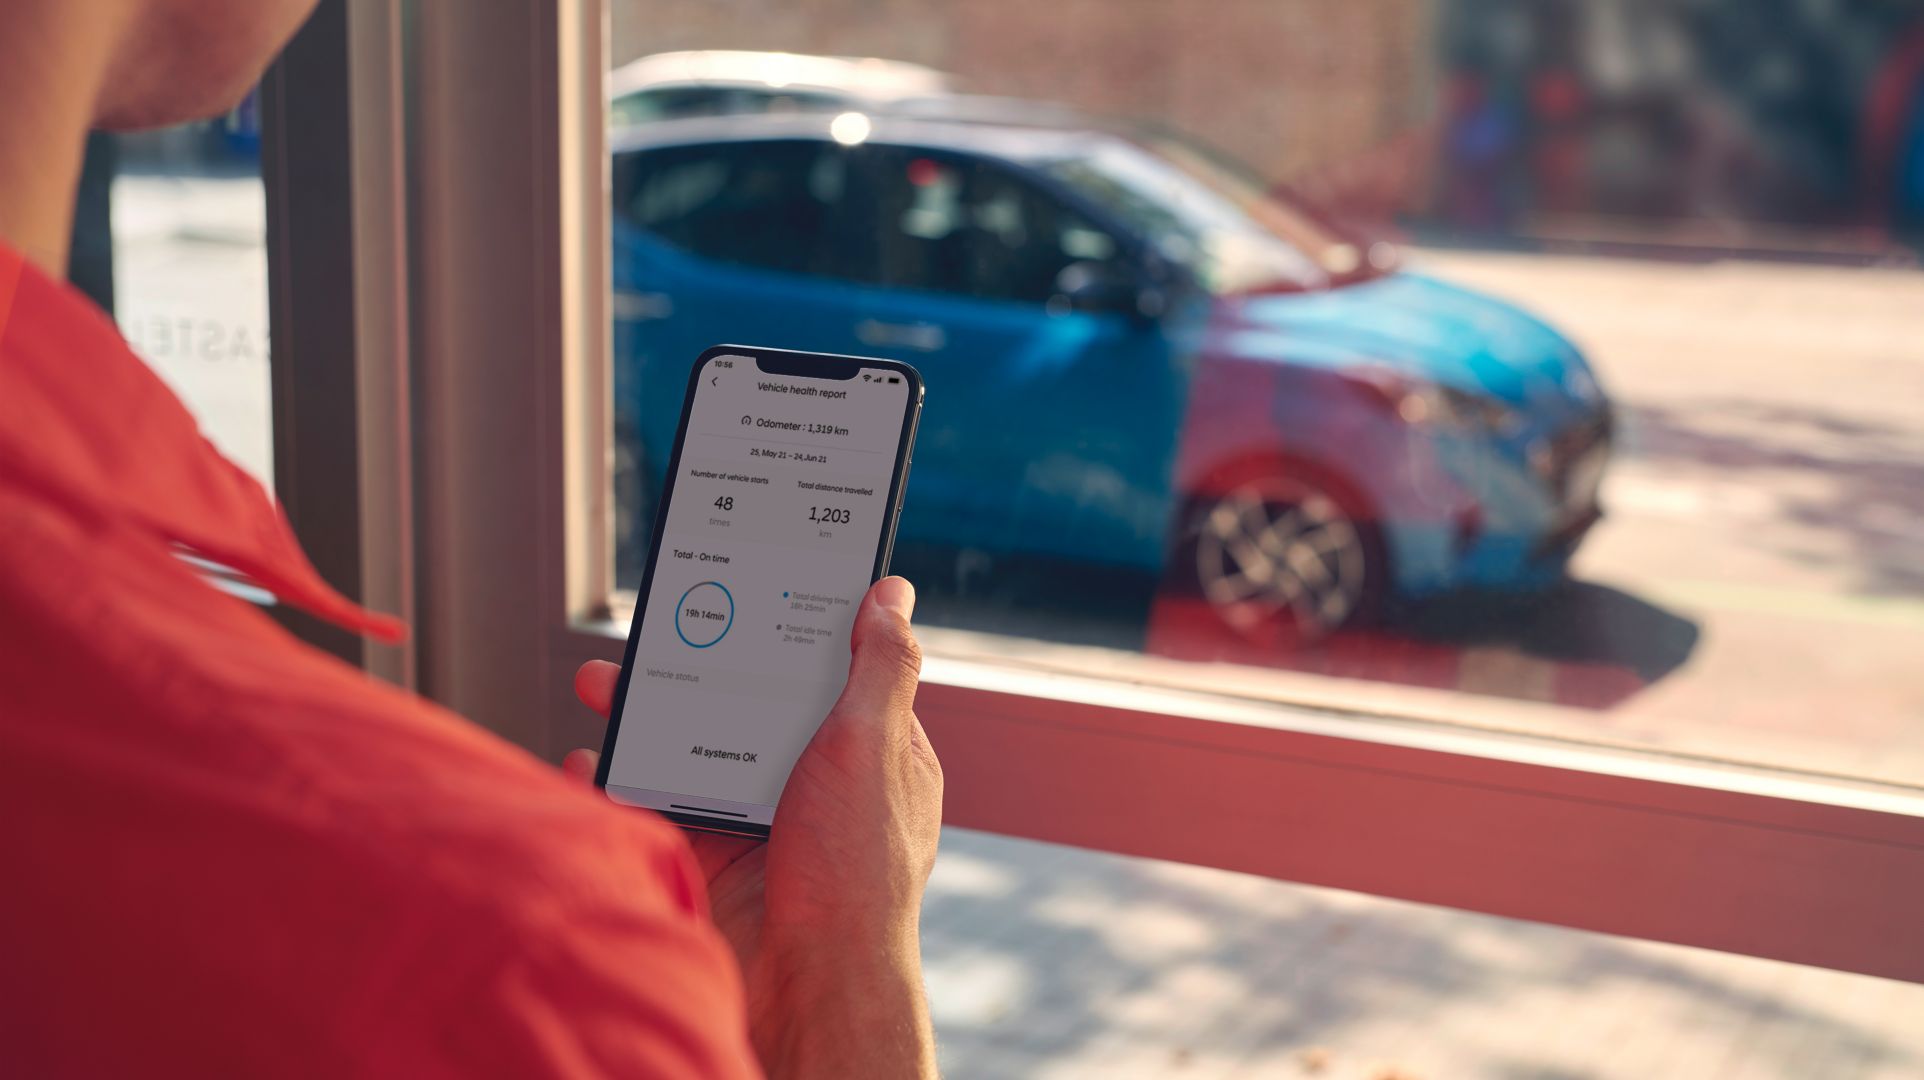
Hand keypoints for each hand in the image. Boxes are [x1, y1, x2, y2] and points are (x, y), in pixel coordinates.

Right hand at [567, 576, 941, 1079]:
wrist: (809, 987)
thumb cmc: (856, 872)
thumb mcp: (872, 749)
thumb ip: (878, 668)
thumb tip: (892, 594)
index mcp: (866, 752)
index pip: (826, 672)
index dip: (786, 629)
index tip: (745, 585)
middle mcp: (814, 782)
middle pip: (745, 704)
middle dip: (692, 667)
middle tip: (644, 636)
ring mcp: (760, 820)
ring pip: (693, 748)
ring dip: (641, 718)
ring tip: (596, 686)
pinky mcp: (711, 857)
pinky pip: (656, 807)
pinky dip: (615, 785)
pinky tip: (584, 763)